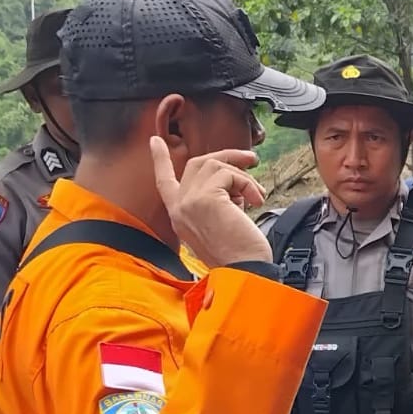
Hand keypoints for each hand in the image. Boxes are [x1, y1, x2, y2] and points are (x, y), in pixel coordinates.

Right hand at [148, 136, 271, 266]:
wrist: (245, 272)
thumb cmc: (240, 255)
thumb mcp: (220, 223)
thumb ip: (217, 202)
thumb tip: (233, 182)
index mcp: (180, 216)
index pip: (163, 181)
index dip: (160, 159)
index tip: (155, 141)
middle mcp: (179, 207)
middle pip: (197, 164)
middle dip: (226, 157)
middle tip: (251, 160)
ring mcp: (189, 202)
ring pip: (215, 165)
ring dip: (242, 176)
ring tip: (256, 195)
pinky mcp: (205, 199)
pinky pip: (229, 174)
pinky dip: (247, 183)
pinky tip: (255, 200)